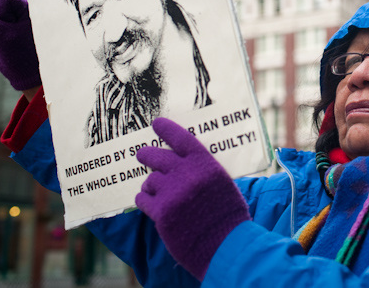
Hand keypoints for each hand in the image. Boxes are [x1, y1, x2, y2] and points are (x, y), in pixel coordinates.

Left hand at [136, 118, 250, 279]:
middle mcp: (187, 173)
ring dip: (152, 186)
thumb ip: (203, 171)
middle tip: (142, 154)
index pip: (181, 138)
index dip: (167, 129)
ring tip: (159, 193)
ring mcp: (172, 192)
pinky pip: (143, 199)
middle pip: (157, 156)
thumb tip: (182, 163)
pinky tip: (151, 205)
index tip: (156, 123)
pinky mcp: (161, 211)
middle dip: (147, 154)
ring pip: (150, 180)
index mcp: (205, 164)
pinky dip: (146, 201)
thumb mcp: (222, 184)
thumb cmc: (227, 216)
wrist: (226, 245)